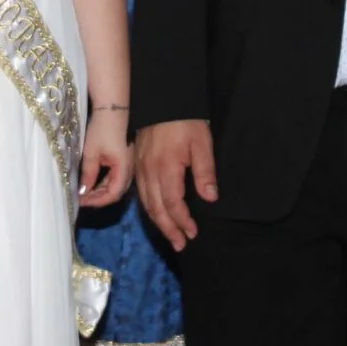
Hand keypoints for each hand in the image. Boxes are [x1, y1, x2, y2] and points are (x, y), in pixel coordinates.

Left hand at [78, 107, 133, 208]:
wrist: (111, 109)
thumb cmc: (101, 130)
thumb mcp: (91, 153)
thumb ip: (88, 175)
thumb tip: (83, 192)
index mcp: (124, 168)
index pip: (113, 194)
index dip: (97, 201)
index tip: (82, 202)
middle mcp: (129, 169)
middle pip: (116, 192)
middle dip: (98, 199)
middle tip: (81, 200)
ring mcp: (127, 165)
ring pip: (115, 185)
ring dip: (100, 191)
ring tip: (84, 193)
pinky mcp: (123, 160)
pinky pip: (115, 177)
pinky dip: (103, 183)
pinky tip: (92, 183)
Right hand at [136, 118, 216, 251]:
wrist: (163, 100)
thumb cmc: (186, 121)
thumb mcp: (202, 143)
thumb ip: (205, 171)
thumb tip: (210, 199)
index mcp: (166, 168)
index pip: (173, 203)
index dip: (182, 221)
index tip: (193, 233)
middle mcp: (149, 172)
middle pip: (156, 208)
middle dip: (169, 229)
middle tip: (181, 245)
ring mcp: (140, 168)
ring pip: (146, 203)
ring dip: (158, 222)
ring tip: (170, 236)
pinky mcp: (137, 164)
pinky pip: (140, 193)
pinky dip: (149, 209)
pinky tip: (156, 214)